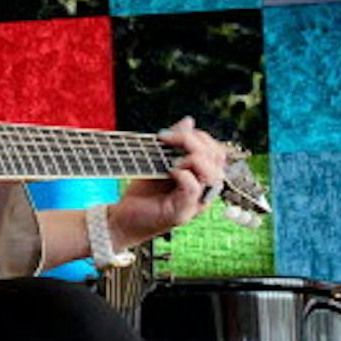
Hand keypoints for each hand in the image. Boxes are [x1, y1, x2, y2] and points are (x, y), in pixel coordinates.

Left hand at [109, 116, 228, 247]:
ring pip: (212, 173)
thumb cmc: (143, 193)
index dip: (198, 137)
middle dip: (193, 141)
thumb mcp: (158, 162)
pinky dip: (183, 174)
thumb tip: (189, 121)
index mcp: (202, 177)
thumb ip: (175, 143)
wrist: (122, 219)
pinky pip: (194, 188)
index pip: (216, 151)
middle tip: (166, 140)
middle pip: (217, 158)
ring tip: (169, 160)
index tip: (167, 134)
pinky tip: (169, 171)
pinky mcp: (182, 213)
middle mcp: (204, 191)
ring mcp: (195, 203)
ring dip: (192, 158)